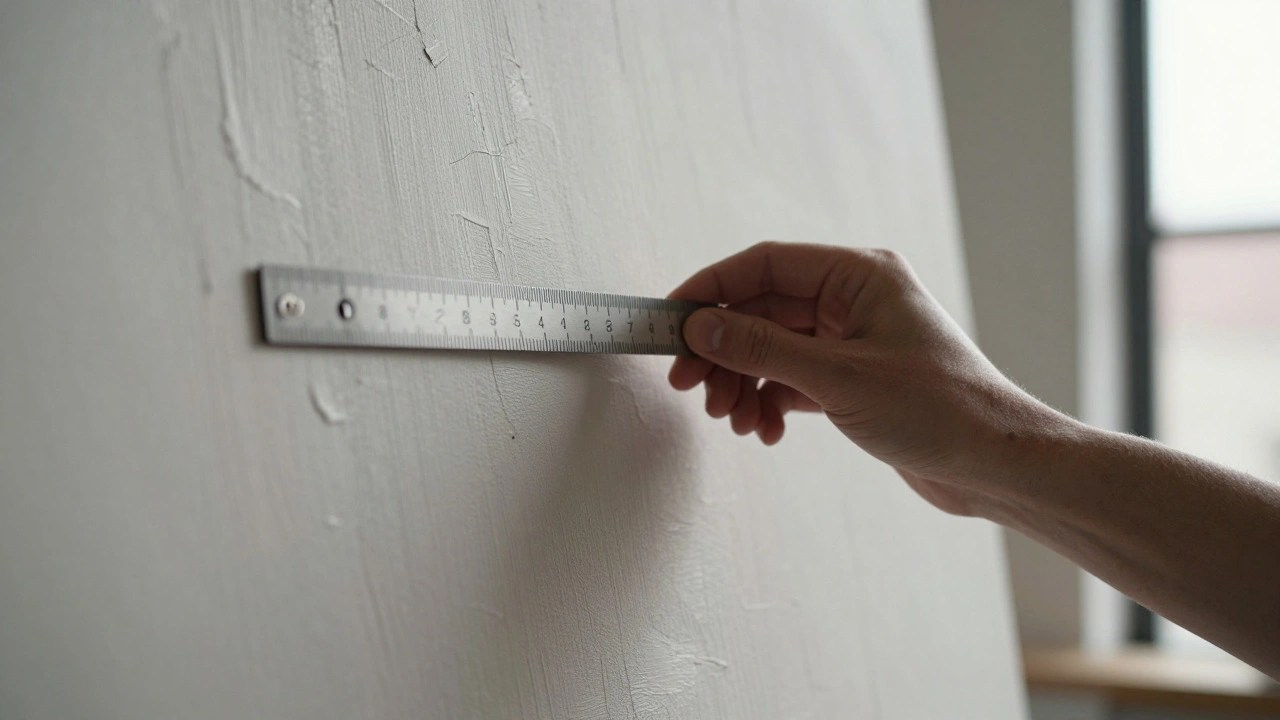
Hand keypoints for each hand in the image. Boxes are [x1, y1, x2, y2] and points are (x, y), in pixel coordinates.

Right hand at [668, 242, 1065, 514]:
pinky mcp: (853, 379)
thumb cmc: (940, 411)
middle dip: (722, 350)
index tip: (670, 322)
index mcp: (859, 275)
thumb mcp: (839, 377)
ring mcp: (853, 340)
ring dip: (743, 382)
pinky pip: (791, 379)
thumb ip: (763, 349)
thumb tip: (701, 327)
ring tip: (731, 419)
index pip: (763, 265)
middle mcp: (854, 300)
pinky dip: (769, 401)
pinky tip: (764, 430)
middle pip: (762, 310)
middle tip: (689, 385)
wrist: (996, 465)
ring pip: (772, 348)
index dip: (710, 290)